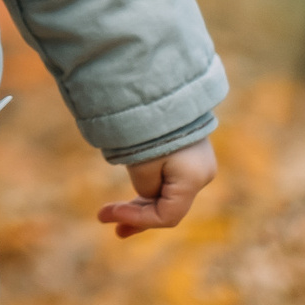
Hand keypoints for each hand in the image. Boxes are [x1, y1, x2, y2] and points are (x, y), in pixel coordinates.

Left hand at [97, 137, 216, 237]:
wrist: (161, 84)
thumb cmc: (150, 125)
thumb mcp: (142, 163)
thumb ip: (146, 188)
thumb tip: (148, 194)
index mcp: (193, 179)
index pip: (167, 215)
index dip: (138, 221)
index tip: (108, 215)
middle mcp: (201, 174)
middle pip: (167, 207)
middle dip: (135, 217)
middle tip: (103, 219)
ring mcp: (195, 164)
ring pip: (165, 194)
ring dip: (139, 205)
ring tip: (109, 214)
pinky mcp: (185, 154)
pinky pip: (166, 180)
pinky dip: (146, 189)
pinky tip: (129, 198)